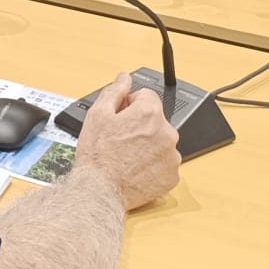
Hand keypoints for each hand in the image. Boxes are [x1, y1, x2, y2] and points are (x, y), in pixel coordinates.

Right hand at [72, 73, 180, 210]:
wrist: (100, 190)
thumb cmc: (97, 154)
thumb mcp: (97, 115)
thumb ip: (114, 91)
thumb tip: (125, 78)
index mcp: (150, 114)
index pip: (146, 96)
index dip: (129, 105)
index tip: (119, 118)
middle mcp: (167, 133)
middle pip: (155, 120)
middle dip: (140, 126)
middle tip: (119, 140)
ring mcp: (172, 156)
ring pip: (160, 142)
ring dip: (147, 145)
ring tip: (126, 157)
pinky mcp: (172, 176)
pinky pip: (164, 163)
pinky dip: (152, 164)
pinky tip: (135, 169)